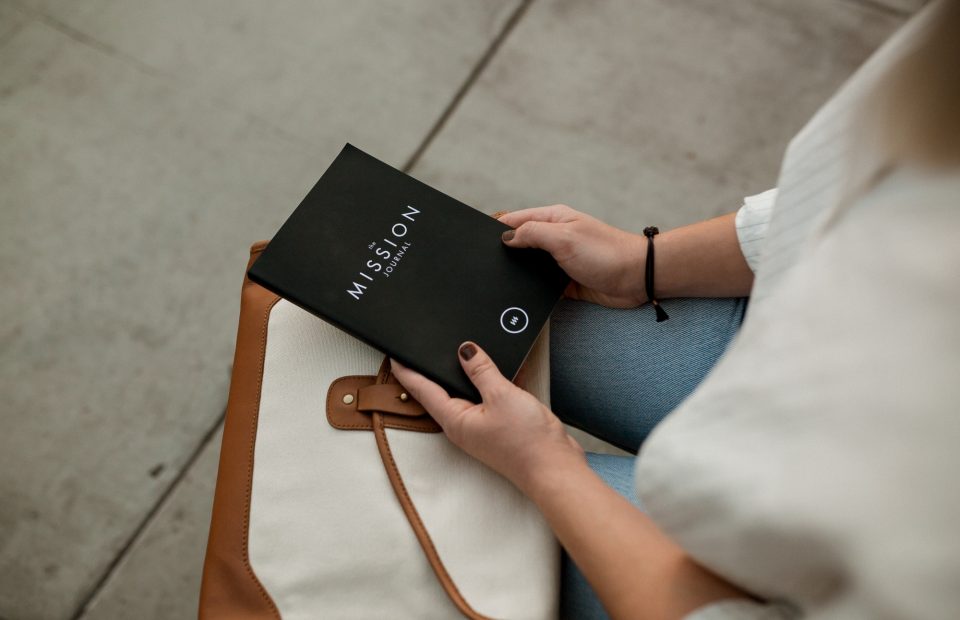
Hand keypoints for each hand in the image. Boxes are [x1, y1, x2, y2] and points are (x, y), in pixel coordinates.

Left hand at [389, 342, 583, 494]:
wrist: (555, 469)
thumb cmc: (526, 442)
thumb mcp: (501, 395)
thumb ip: (481, 370)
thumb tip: (465, 350)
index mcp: (455, 420)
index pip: (422, 390)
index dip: (407, 370)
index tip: (393, 354)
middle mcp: (463, 425)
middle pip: (440, 392)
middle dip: (431, 370)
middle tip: (420, 348)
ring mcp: (481, 427)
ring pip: (465, 394)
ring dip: (463, 375)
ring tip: (457, 354)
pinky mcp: (498, 426)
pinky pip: (486, 398)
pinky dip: (488, 383)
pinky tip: (495, 368)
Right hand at [499, 204, 647, 307]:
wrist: (636, 279)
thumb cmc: (606, 253)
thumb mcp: (563, 237)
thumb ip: (532, 234)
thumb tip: (505, 238)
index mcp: (552, 219)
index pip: (515, 220)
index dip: (496, 229)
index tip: (478, 241)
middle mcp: (554, 237)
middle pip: (519, 242)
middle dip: (504, 252)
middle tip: (485, 264)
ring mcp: (559, 260)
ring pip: (528, 265)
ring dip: (518, 272)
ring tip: (500, 280)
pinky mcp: (564, 281)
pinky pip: (540, 284)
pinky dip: (531, 289)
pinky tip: (521, 295)